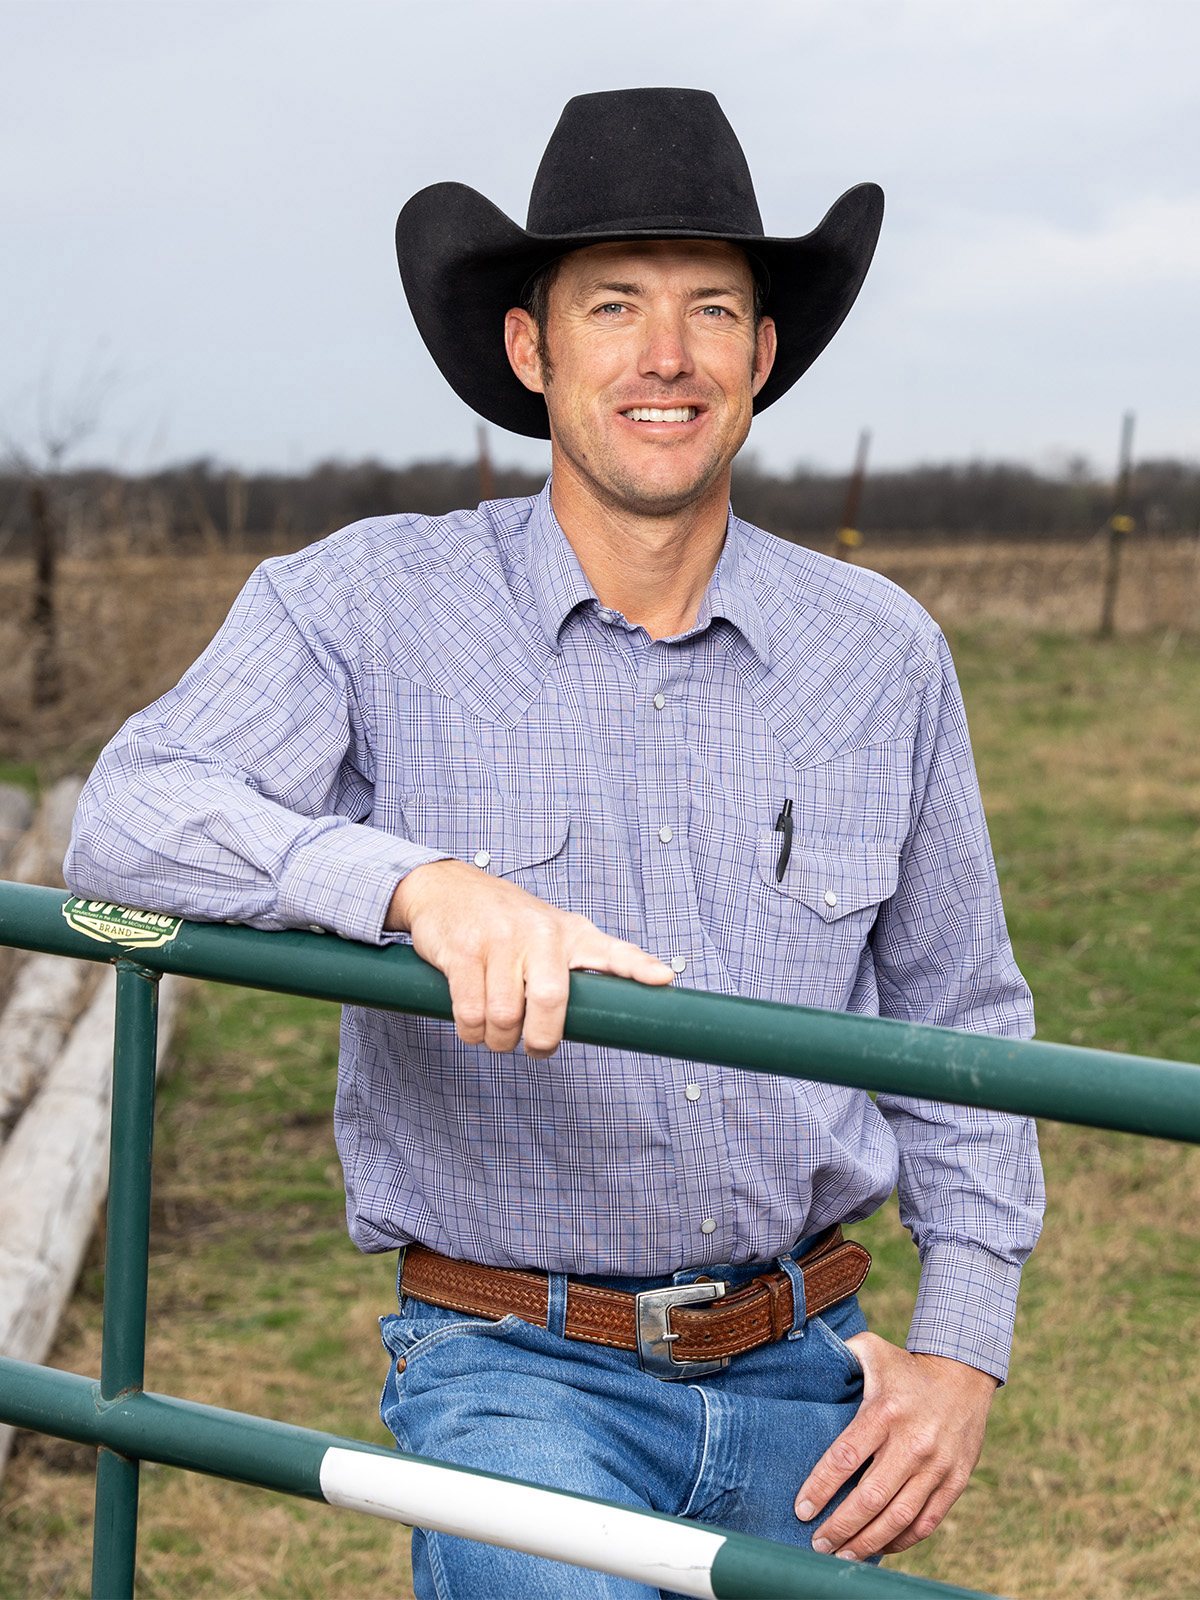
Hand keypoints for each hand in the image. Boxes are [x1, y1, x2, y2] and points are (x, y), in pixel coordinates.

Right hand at [387, 859, 673, 1056]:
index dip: (638, 966)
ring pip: (505, 1016)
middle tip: (535, 1048)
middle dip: (542, 1039)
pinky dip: (471, 1031)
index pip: (613, 950)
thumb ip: (586, 961)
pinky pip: (470, 1012)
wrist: (447, 889)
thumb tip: (625, 1001)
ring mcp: (499, 940)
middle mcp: (539, 933)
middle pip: (550, 1000)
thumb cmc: (508, 921)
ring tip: (497, 1035)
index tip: (663, 977)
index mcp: (570, 933)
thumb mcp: (554, 932)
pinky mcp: (463, 951)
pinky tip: (474, 1026)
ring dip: (498, 1040)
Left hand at [794, 1332, 996, 1561]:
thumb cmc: (906, 1367)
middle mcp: (913, 1442)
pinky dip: (901, 1540)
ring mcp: (937, 1465)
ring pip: (898, 1517)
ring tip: (843, 1556)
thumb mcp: (872, 1351)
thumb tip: (800, 1356)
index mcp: (886, 1411)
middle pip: (870, 1497)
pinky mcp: (956, 1481)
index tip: (802, 1510)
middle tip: (818, 1544)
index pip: (845, 1457)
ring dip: (868, 1542)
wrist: (964, 1376)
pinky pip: (926, 1521)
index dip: (821, 1488)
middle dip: (840, 1526)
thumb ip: (839, 1356)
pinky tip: (879, 1547)